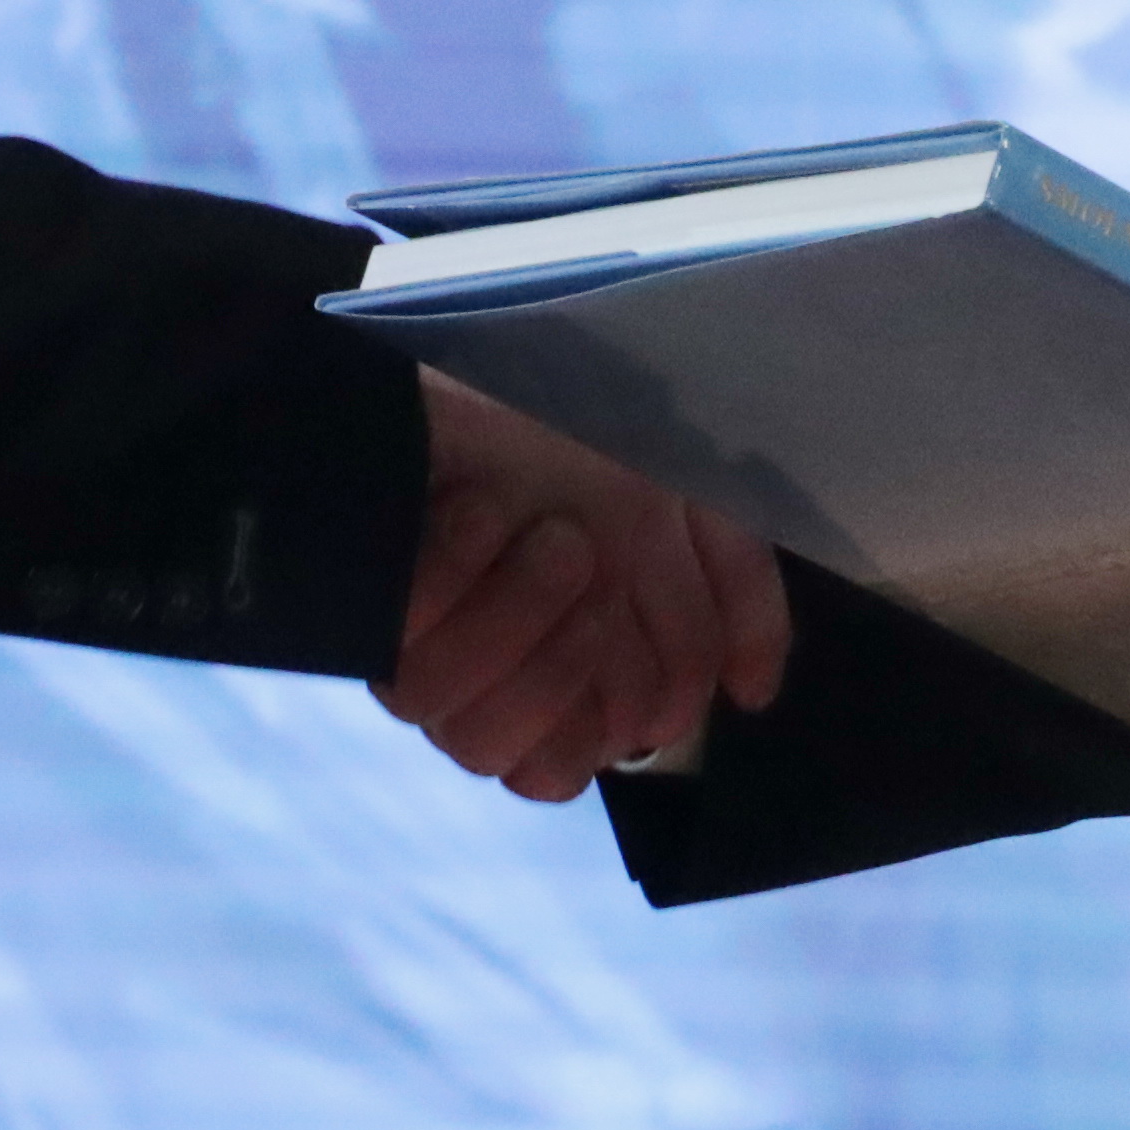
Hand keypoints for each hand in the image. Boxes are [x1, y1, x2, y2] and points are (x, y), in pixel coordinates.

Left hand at [377, 371, 790, 800]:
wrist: (491, 359)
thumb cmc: (588, 431)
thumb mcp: (691, 503)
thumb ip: (738, 598)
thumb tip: (751, 698)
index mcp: (570, 666)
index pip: (579, 763)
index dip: (617, 724)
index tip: (626, 625)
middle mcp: (499, 678)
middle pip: (532, 769)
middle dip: (567, 669)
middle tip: (584, 559)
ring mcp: (437, 656)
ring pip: (471, 736)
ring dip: (517, 626)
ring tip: (543, 532)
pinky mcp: (378, 618)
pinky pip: (408, 654)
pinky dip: (455, 580)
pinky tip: (476, 511)